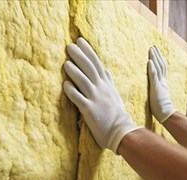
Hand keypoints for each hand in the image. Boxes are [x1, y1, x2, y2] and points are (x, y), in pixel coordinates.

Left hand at [63, 37, 139, 153]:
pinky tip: (65, 84)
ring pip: (84, 81)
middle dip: (79, 56)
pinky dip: (72, 91)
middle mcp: (101, 89)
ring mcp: (96, 99)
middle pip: (90, 69)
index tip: (80, 41)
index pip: (97, 64)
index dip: (88, 52)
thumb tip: (105, 70)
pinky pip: (79, 99)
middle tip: (69, 46)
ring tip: (66, 62)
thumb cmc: (117, 114)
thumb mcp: (114, 94)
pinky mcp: (90, 110)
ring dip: (74, 71)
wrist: (121, 131)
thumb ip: (109, 81)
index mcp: (107, 84)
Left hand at [147, 46, 175, 122]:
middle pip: (161, 65)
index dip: (159, 60)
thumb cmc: (160, 108)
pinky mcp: (156, 87)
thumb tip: (154, 88)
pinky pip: (154, 76)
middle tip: (153, 46)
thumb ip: (157, 90)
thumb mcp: (158, 96)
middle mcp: (162, 81)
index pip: (162, 69)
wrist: (165, 113)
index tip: (156, 52)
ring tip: (151, 49)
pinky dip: (152, 68)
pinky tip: (149, 61)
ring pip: (158, 67)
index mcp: (163, 83)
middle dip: (157, 55)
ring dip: (155, 58)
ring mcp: (160, 84)